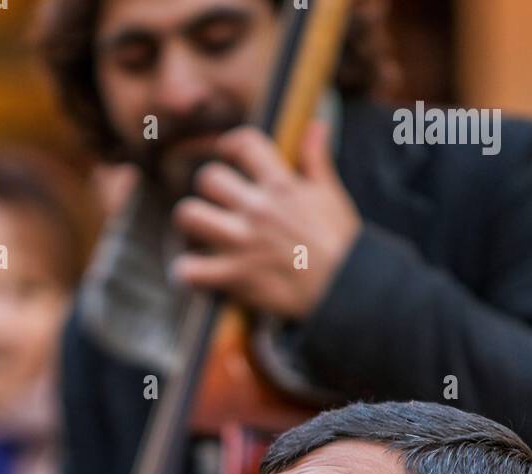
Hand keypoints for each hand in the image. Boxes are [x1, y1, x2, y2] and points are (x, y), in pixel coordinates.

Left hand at [170, 120, 361, 320]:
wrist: (346, 290)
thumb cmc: (342, 244)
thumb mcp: (331, 194)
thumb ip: (316, 159)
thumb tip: (316, 125)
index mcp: (281, 185)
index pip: (244, 144)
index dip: (228, 145)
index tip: (226, 154)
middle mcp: (257, 208)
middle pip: (207, 178)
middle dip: (207, 190)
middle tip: (215, 205)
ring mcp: (242, 242)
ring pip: (188, 215)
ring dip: (189, 224)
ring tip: (198, 234)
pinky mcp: (235, 277)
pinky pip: (190, 269)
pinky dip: (185, 273)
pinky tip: (193, 273)